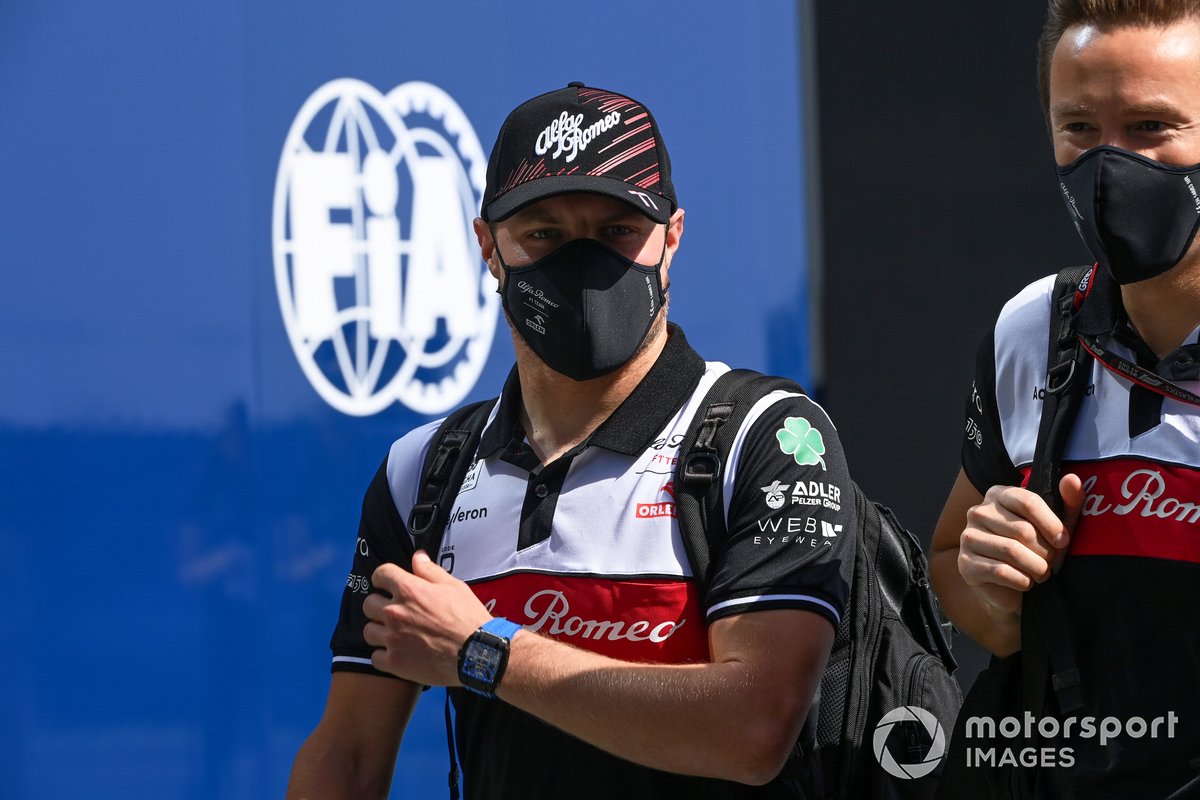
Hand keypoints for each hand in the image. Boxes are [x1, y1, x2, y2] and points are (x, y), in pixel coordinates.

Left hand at [362, 552, 492, 685]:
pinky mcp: (395, 662)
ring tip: (395, 635)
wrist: (477, 653)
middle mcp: (395, 612)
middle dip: (379, 605)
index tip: (387, 584)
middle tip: (394, 612)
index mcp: (409, 590)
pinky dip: (384, 656)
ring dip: (379, 631)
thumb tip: (417, 557)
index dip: (383, 578)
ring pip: (368, 631)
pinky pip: (375, 657)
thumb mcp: (454, 587)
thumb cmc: (468, 618)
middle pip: (368, 604)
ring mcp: (393, 638)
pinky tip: (398, 654)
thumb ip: (430, 571)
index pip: (380, 574)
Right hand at [957, 474, 1083, 618]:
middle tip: (1051, 563)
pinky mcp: (965, 563)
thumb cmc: (1036, 552)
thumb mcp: (1055, 527)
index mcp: (998, 495)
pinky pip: (1001, 571)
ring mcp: (968, 537)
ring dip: (1036, 568)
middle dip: (1045, 552)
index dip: (1051, 524)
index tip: (1063, 541)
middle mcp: (978, 512)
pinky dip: (1022, 581)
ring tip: (1041, 573)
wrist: (1012, 589)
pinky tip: (1025, 583)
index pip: (1028, 501)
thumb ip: (1068, 503)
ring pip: (1012, 551)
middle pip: (1022, 530)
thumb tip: (1072, 479)